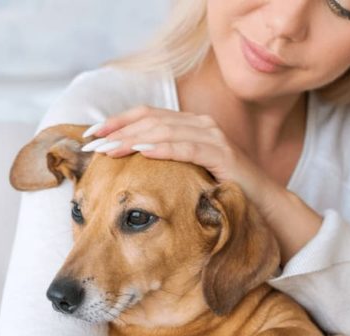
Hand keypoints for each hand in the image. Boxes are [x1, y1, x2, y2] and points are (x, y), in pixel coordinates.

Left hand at [83, 105, 277, 213]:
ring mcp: (212, 136)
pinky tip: (143, 153)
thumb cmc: (217, 191)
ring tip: (108, 151)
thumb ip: (161, 162)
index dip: (115, 122)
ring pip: (164, 131)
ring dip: (132, 139)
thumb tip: (123, 163)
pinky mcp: (222, 154)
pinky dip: (164, 148)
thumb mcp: (183, 173)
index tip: (89, 136)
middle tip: (91, 146)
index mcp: (187, 125)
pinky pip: (188, 147)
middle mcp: (198, 124)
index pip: (144, 116)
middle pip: (149, 120)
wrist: (260, 205)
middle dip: (116, 131)